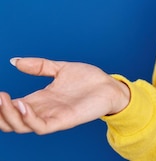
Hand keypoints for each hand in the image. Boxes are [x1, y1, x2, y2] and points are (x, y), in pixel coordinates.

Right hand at [0, 57, 129, 133]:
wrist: (111, 86)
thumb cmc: (89, 80)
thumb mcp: (60, 69)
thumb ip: (38, 66)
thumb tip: (14, 60)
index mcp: (39, 100)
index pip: (11, 108)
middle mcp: (42, 111)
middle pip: (11, 121)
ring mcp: (52, 117)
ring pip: (21, 126)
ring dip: (8, 115)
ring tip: (2, 100)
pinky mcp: (64, 121)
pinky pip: (41, 127)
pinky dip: (29, 119)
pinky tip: (23, 105)